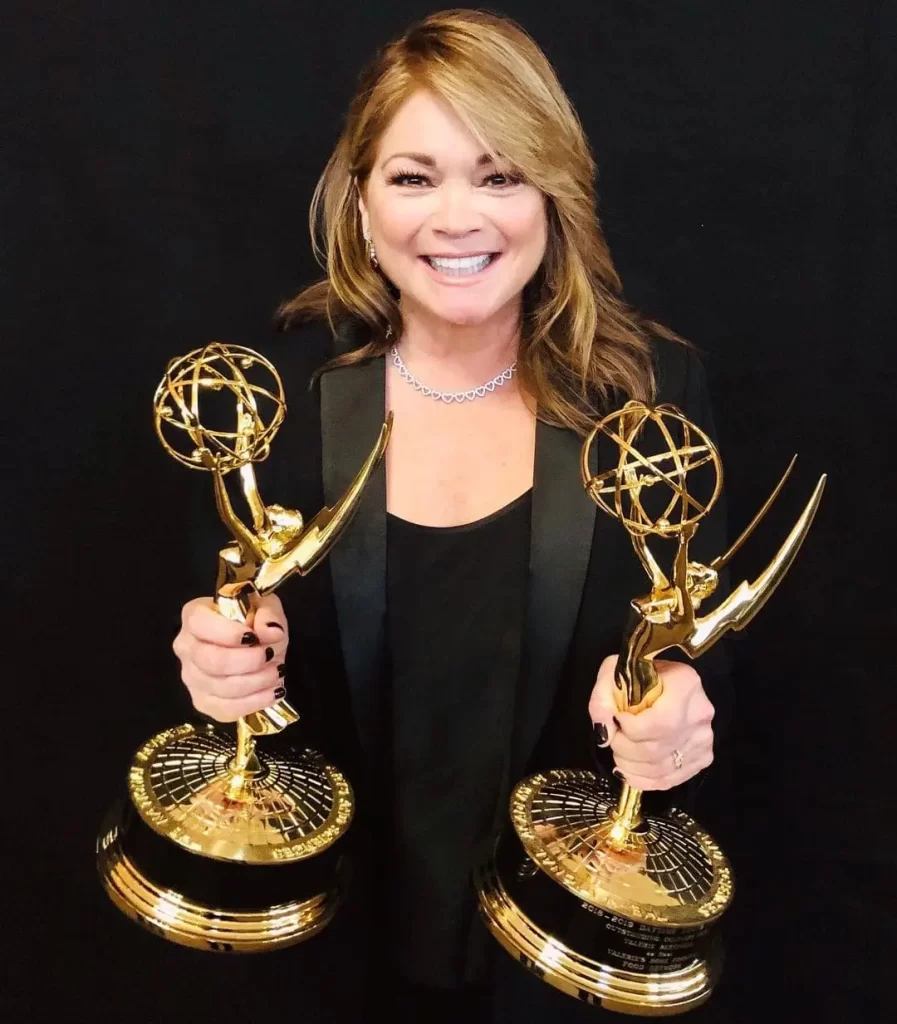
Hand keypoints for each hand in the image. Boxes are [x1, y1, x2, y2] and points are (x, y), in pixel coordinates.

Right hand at [173, 594, 288, 721]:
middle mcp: (186, 647)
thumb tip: (271, 632)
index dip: (227, 634)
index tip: (254, 638)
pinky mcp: (203, 702)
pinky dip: (253, 703)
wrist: (257, 646)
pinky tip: (272, 691)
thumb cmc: (255, 621)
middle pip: (210, 661)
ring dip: (255, 682)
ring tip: (277, 672)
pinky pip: (224, 710)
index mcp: (194, 615)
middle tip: (270, 655)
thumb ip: (268, 614)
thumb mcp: (266, 606)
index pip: (199, 624)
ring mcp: (191, 678)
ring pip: (219, 688)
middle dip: (247, 661)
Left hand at [589, 655, 713, 790]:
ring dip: (630, 768)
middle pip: (657, 749)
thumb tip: (604, 733)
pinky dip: (644, 781)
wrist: (663, 682)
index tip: (617, 720)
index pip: (659, 723)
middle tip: (613, 740)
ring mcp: (704, 738)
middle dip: (625, 750)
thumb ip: (602, 700)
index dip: (629, 730)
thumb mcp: (613, 674)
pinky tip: (630, 771)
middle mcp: (700, 713)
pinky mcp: (703, 757)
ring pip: (662, 768)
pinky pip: (671, 780)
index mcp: (685, 684)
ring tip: (619, 755)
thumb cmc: (637, 674)